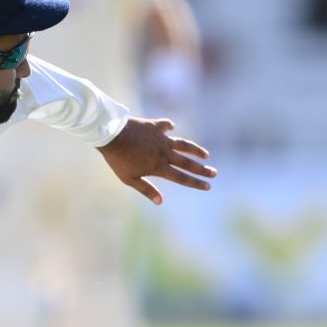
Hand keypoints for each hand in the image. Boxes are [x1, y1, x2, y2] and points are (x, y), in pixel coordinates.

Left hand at [98, 117, 216, 204]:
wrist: (111, 134)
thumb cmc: (118, 159)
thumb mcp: (130, 179)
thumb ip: (146, 189)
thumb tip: (160, 202)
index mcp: (159, 167)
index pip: (182, 178)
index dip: (196, 183)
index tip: (208, 186)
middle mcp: (164, 152)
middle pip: (187, 162)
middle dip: (202, 169)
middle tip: (214, 172)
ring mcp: (161, 138)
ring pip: (183, 144)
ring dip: (195, 149)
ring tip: (206, 154)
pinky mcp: (154, 126)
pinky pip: (164, 125)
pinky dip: (168, 126)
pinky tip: (171, 127)